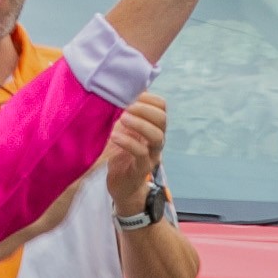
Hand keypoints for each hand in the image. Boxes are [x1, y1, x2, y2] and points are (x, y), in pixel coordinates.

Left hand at [104, 93, 170, 208]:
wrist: (121, 185)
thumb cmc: (120, 154)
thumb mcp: (122, 129)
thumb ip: (124, 114)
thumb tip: (116, 92)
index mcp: (152, 126)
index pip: (161, 106)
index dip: (148, 98)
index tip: (129, 95)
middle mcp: (156, 139)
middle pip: (162, 119)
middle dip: (144, 109)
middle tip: (125, 107)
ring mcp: (152, 154)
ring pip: (157, 136)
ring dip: (140, 124)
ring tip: (122, 118)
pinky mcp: (143, 169)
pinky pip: (141, 153)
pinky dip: (128, 142)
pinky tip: (115, 136)